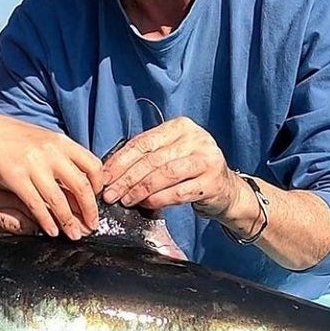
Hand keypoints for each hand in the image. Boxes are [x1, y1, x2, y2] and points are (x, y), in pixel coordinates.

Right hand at [0, 113, 102, 238]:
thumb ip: (60, 154)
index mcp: (60, 141)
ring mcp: (33, 165)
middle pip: (81, 186)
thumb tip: (78, 176)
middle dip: (89, 210)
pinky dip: (47, 221)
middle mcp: (50, 152)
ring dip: (70, 221)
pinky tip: (52, 231)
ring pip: (59, 200)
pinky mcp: (15, 177)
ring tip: (74, 235)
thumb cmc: (11, 137)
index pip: (93, 165)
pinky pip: (36, 204)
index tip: (96, 198)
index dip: (98, 185)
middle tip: (92, 225)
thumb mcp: (42, 138)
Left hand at [100, 117, 240, 219]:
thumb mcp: (170, 154)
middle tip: (110, 194)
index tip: (104, 177)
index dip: (120, 161)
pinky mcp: (213, 182)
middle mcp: (196, 138)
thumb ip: (146, 156)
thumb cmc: (189, 170)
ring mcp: (207, 159)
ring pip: (165, 174)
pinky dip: (159, 199)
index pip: (143, 142)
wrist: (225, 189)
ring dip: (140, 190)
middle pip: (152, 159)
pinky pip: (179, 192)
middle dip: (126, 179)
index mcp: (180, 126)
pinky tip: (145, 204)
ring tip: (125, 200)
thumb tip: (110, 171)